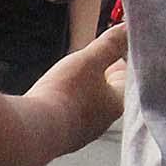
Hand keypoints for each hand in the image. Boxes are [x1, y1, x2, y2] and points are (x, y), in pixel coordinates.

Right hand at [32, 21, 127, 153]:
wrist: (36, 129)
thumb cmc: (67, 93)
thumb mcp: (89, 61)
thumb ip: (109, 44)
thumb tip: (129, 27)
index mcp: (118, 103)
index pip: (129, 80)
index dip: (123, 62)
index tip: (117, 49)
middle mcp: (105, 121)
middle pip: (111, 94)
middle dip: (106, 76)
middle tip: (99, 59)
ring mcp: (84, 132)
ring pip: (92, 105)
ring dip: (88, 90)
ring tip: (77, 76)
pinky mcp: (65, 137)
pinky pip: (73, 116)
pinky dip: (71, 104)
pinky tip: (60, 97)